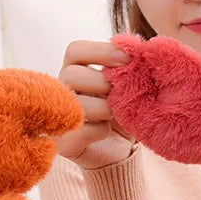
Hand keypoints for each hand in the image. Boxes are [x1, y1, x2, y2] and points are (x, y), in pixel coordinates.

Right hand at [56, 40, 134, 169]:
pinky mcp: (65, 144)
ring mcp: (61, 117)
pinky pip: (80, 131)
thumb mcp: (129, 86)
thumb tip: (140, 49)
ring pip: (75, 104)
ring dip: (104, 107)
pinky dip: (100, 131)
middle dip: (102, 82)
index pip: (75, 50)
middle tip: (122, 92)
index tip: (129, 58)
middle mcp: (63, 91)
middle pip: (72, 75)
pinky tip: (107, 132)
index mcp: (76, 70)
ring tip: (118, 114)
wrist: (124, 150)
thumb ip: (129, 67)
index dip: (101, 50)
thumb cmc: (124, 111)